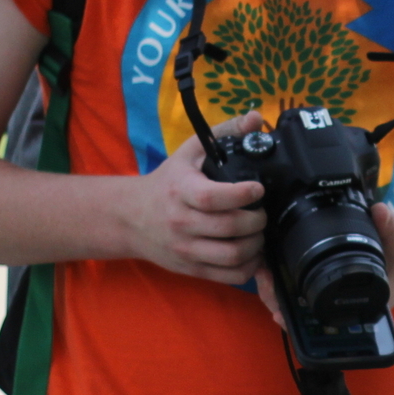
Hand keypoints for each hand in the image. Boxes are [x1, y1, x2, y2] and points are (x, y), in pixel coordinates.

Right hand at [121, 113, 266, 284]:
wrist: (131, 217)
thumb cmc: (167, 181)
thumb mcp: (190, 151)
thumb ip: (225, 131)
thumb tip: (256, 119)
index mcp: (180, 191)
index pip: (211, 198)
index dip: (241, 195)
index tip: (258, 188)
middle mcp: (181, 223)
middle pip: (229, 229)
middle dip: (257, 220)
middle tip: (262, 211)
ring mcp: (186, 249)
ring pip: (232, 256)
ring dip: (256, 245)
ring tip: (258, 231)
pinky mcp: (191, 268)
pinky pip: (229, 276)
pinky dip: (249, 267)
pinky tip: (253, 252)